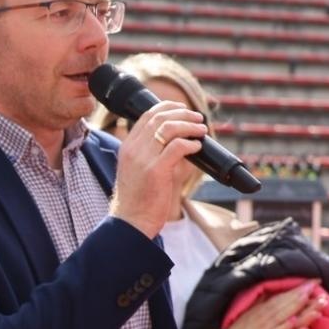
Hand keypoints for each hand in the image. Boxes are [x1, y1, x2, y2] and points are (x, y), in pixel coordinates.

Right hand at [108, 99, 206, 239]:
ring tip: (201, 129)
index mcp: (127, 147)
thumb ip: (154, 154)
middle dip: (182, 114)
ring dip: (189, 126)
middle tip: (197, 118)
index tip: (182, 108)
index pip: (146, 116)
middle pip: (159, 118)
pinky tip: (197, 147)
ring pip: (168, 128)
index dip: (166, 107)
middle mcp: (133, 149)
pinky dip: (190, 143)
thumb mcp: (139, 171)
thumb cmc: (138, 200)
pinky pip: (177, 147)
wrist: (131, 222)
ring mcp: (142, 159)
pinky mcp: (155, 170)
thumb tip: (182, 143)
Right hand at [225, 284, 322, 328]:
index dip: (299, 288)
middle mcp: (267, 315)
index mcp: (263, 307)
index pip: (283, 295)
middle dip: (304, 294)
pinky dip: (289, 328)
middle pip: (288, 303)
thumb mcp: (250, 312)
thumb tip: (272, 292)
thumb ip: (262, 302)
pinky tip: (299, 324)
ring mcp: (267, 327)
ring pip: (287, 316)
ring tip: (317, 304)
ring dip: (303, 309)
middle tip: (319, 286)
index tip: (314, 280)